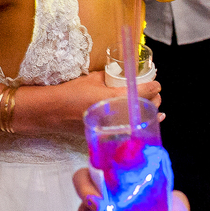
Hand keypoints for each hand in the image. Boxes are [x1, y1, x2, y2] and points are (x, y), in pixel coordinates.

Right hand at [40, 71, 160, 136]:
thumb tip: (119, 75)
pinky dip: (138, 126)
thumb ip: (108, 76)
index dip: (153, 88)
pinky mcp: (107, 135)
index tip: (156, 84)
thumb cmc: (70, 93)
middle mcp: (116, 114)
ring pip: (139, 121)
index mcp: (113, 97)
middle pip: (144, 108)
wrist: (52, 112)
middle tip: (155, 94)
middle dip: (154, 100)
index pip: (142, 92)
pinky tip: (144, 124)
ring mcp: (112, 127)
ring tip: (156, 109)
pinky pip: (129, 131)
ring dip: (149, 114)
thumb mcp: (91, 79)